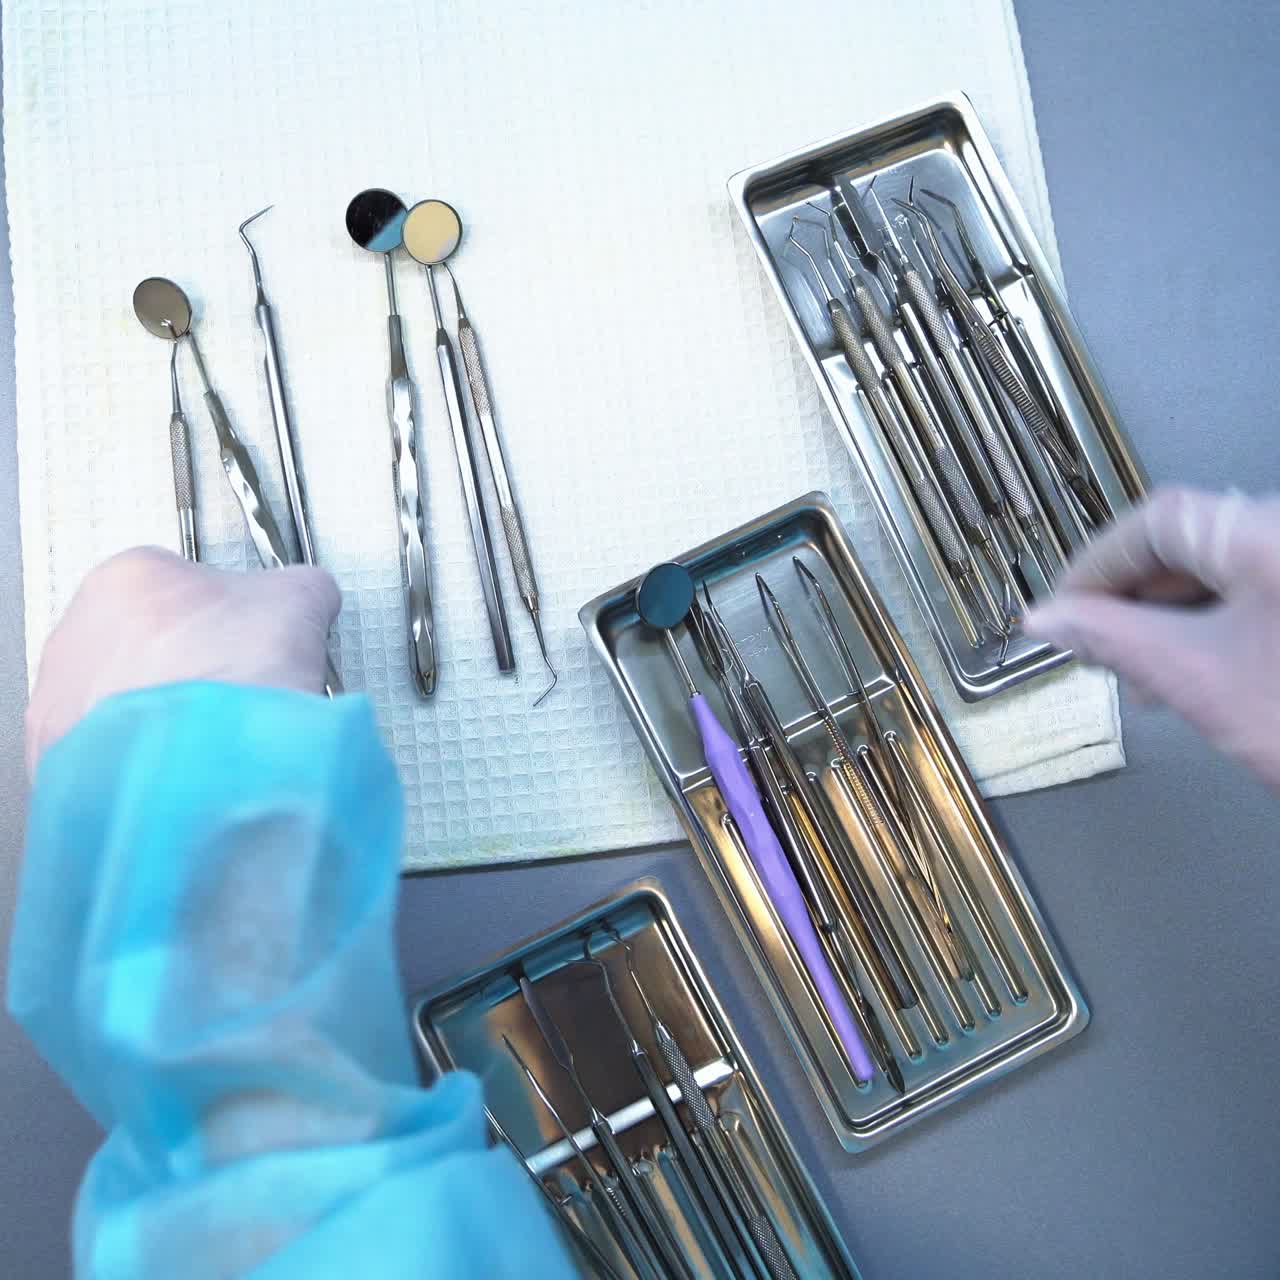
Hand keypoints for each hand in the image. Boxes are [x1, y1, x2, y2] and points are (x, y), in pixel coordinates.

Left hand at [26, 547, 340, 775]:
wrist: (206, 759)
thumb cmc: (232, 677)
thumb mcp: (298, 601)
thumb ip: (299, 587)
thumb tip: (310, 594)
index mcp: (128, 577)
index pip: (181, 586)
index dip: (224, 615)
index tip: (247, 638)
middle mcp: (78, 631)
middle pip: (145, 641)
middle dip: (186, 662)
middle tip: (231, 685)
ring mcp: (60, 696)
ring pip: (122, 696)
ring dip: (162, 710)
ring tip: (212, 730)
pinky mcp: (59, 754)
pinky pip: (108, 749)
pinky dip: (143, 756)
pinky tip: (184, 761)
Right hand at [1024, 487, 1279, 787]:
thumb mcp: (1200, 680)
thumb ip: (1115, 638)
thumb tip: (1046, 619)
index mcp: (1268, 533)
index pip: (1158, 521)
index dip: (1097, 564)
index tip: (1060, 613)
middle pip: (1194, 539)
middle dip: (1135, 595)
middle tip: (1097, 651)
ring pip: (1227, 568)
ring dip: (1174, 613)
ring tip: (1150, 677)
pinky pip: (1261, 589)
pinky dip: (1220, 622)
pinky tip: (1203, 670)